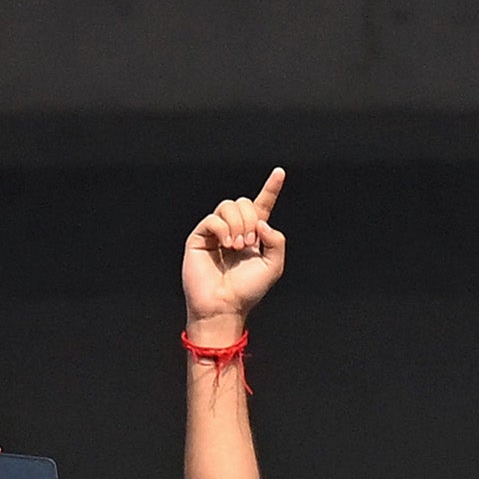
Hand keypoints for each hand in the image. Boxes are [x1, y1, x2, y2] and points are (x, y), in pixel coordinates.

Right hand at [182, 167, 287, 338]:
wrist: (224, 306)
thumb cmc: (247, 290)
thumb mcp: (274, 264)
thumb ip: (277, 240)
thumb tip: (262, 222)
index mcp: (253, 233)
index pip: (262, 205)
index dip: (271, 188)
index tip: (279, 172)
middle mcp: (233, 230)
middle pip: (243, 202)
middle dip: (250, 217)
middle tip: (250, 243)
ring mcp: (214, 233)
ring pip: (228, 206)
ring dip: (238, 223)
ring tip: (237, 246)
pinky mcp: (198, 239)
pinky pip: (212, 219)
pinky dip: (223, 229)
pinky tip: (227, 245)